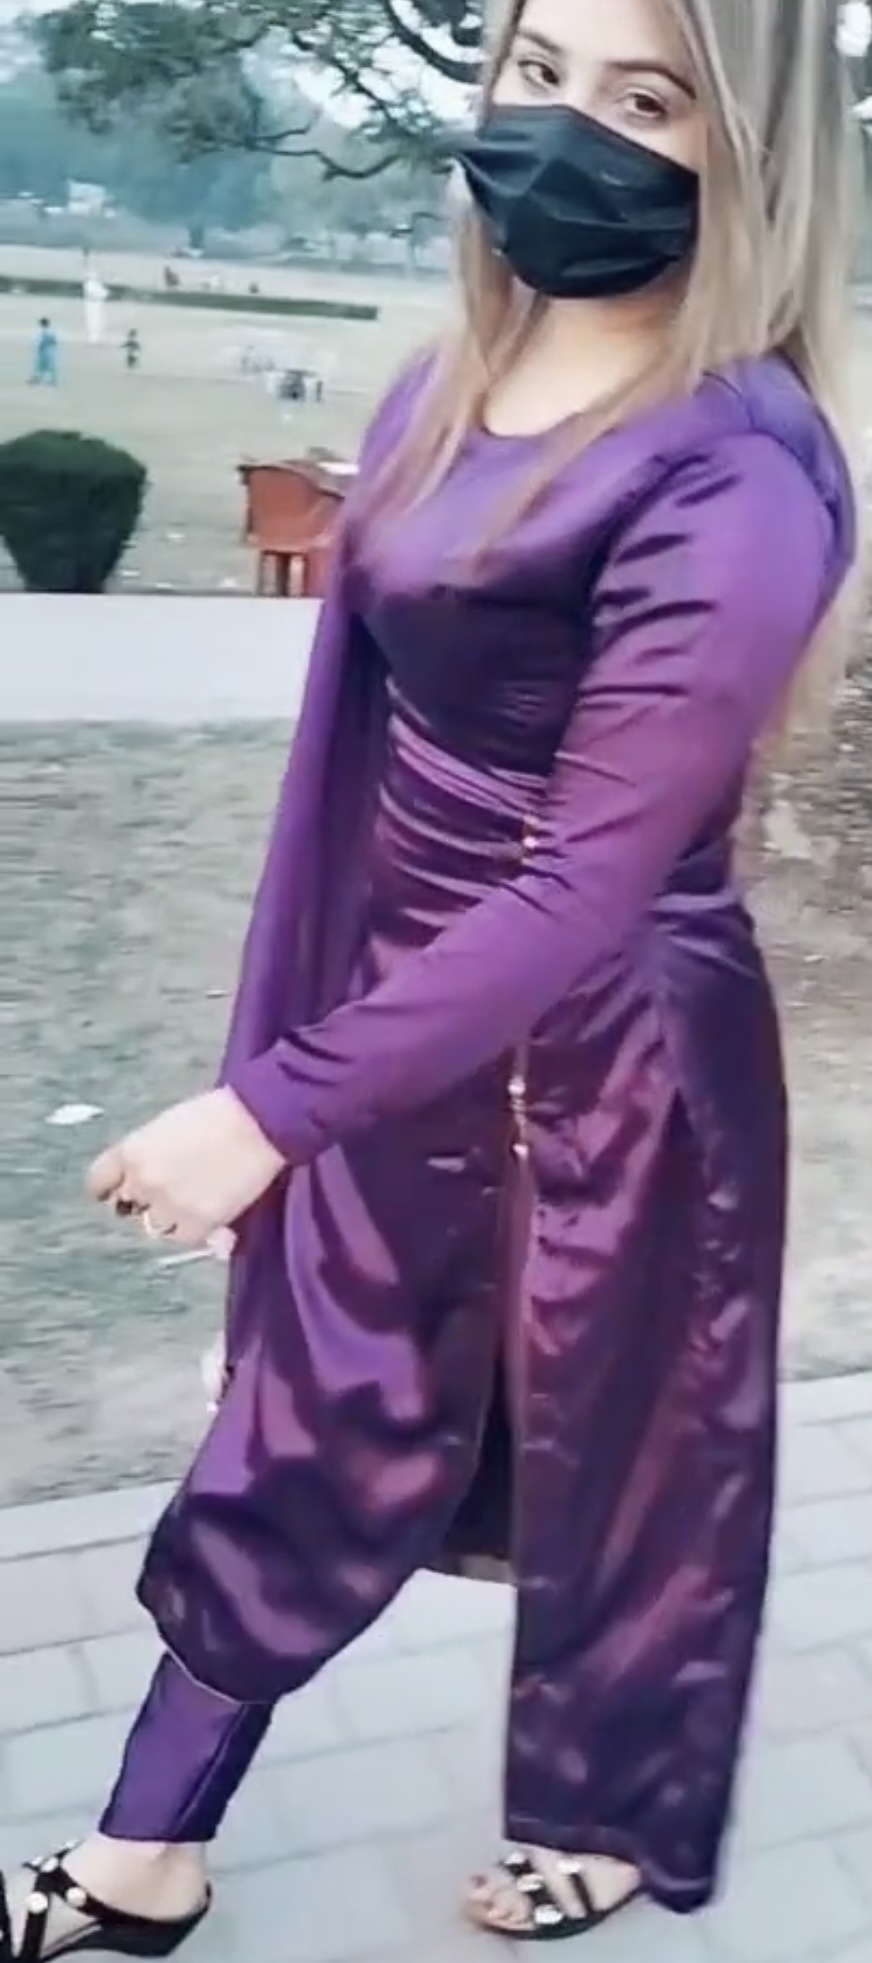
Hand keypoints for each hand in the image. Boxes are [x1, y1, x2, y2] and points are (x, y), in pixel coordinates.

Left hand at [87, 1088, 284, 1245]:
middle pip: (126, 1205)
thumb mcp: (166, 1127)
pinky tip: (208, 1209)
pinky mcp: (196, 1223)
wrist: (257, 1122)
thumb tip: (138, 1181)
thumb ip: (146, 1154)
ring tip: (193, 1198)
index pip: (98, 1183)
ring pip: (154, 1225)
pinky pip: (182, 1237)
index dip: (110, 1188)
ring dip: (168, 1216)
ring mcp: (168, 1205)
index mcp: (131, 1151)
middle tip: (168, 1190)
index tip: (118, 1191)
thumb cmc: (216, 1114)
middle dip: (142, 1200)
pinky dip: (193, 1227)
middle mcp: (142, 1181)